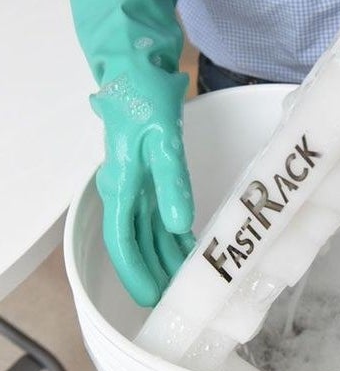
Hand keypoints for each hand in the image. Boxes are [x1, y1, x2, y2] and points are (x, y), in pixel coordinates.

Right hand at [91, 67, 194, 306]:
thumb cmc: (146, 100)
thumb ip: (171, 183)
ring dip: (164, 256)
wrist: (138, 72)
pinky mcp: (149, 176)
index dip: (136, 271)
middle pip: (136, 241)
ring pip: (148, 230)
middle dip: (153, 271)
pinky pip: (158, 213)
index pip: (123, 239)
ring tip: (183, 280)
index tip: (150, 297)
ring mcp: (136, 184)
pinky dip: (172, 232)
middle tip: (174, 299)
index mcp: (122, 184)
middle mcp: (125, 190)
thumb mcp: (162, 139)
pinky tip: (186, 246)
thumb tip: (179, 226)